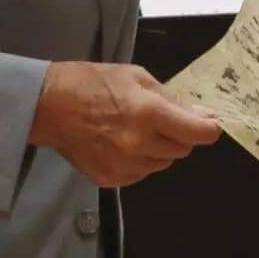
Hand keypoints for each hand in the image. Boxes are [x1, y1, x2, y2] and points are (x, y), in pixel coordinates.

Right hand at [28, 61, 222, 187]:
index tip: (207, 123)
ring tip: (138, 130)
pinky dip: (141, 161)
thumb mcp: (138, 77)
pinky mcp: (111, 180)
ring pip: (164, 163)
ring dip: (160, 149)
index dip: (208, 128)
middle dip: (180, 135)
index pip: (199, 133)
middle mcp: (140, 145)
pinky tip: (123, 144)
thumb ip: (172, 99)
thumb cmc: (94, 83)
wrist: (49, 106)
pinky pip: (142, 173)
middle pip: (183, 150)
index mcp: (149, 114)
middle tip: (162, 119)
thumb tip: (201, 115)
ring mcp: (125, 166)